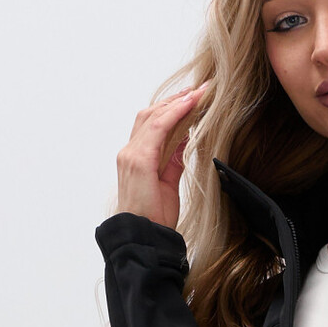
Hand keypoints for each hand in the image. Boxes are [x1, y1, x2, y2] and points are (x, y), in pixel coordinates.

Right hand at [116, 81, 209, 229]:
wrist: (144, 236)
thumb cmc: (155, 215)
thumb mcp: (168, 182)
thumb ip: (173, 160)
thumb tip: (185, 139)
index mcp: (135, 158)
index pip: (152, 124)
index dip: (171, 109)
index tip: (191, 99)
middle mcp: (129, 152)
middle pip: (150, 115)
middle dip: (175, 100)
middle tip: (198, 90)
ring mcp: (131, 155)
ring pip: (153, 117)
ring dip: (177, 103)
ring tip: (198, 94)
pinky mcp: (138, 161)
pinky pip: (157, 129)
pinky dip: (173, 114)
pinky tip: (189, 106)